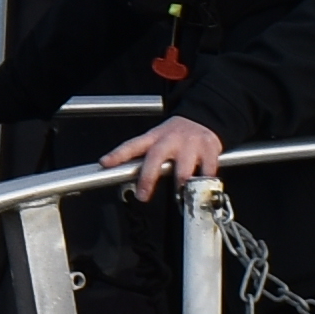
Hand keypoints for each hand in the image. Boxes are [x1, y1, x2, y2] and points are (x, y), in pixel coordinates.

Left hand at [101, 114, 226, 197]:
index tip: (105, 162)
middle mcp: (170, 140)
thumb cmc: (176, 134)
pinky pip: (207, 171)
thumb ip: (143, 156)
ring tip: (180, 195)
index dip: (118, 154)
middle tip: (142, 195)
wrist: (203, 117)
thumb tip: (120, 173)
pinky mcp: (208, 149)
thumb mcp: (156, 139)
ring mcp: (190, 144)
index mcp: (154, 137)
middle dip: (148, 178)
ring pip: (183, 170)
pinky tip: (203, 188)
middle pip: (155, 158)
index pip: (132, 145)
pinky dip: (205, 182)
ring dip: (180, 184)